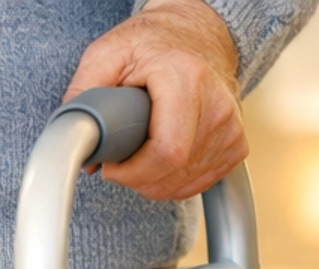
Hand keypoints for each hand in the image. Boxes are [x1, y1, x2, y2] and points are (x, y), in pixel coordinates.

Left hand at [64, 0, 245, 201]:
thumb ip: (85, 93)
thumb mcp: (108, 53)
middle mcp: (217, 105)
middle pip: (172, 174)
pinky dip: (173, 180)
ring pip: (182, 185)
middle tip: (123, 156)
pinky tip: (164, 155)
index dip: (132, 172)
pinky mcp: (236, 145)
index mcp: (187, 79)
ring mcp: (230, 128)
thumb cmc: (154, 43)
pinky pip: (197, 185)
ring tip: (144, 148)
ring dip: (153, 180)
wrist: (197, 33)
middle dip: (137, 178)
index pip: (166, 152)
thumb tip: (83, 147)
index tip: (112, 165)